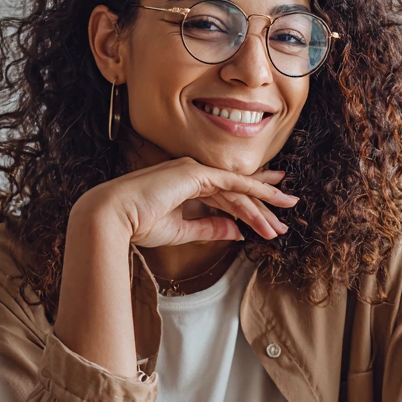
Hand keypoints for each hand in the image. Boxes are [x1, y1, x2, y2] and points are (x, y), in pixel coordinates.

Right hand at [85, 157, 298, 247]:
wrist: (114, 217)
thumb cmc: (139, 223)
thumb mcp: (182, 231)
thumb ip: (209, 228)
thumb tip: (236, 232)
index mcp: (188, 182)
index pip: (226, 191)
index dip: (250, 199)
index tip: (270, 208)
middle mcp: (194, 172)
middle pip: (237, 189)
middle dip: (264, 203)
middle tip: (287, 212)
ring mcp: (196, 170)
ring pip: (238, 190)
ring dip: (261, 208)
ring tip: (281, 224)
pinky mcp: (196, 174)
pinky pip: (232, 186)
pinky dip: (252, 196)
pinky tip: (269, 207)